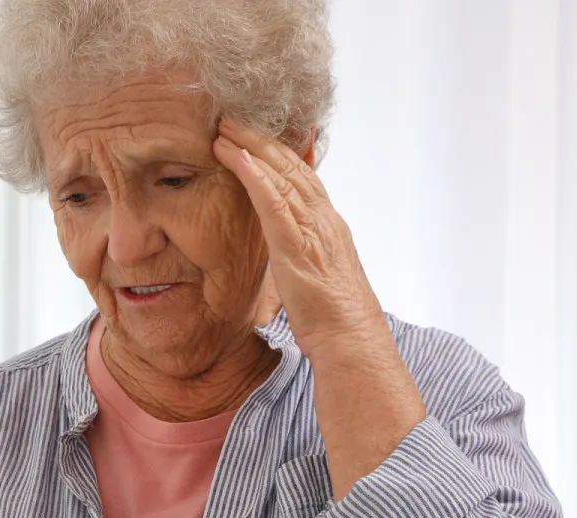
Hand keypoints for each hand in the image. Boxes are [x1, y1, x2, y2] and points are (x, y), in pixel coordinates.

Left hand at [214, 121, 389, 356]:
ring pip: (282, 178)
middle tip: (232, 118)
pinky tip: (238, 159)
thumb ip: (302, 254)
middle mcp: (324, 220)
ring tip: (225, 129)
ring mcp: (313, 231)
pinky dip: (257, 179)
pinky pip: (275, 206)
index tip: (254, 133)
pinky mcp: (298, 249)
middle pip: (291, 167)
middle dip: (261, 139)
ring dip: (252, 150)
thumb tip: (286, 251)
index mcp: (327, 225)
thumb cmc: (332, 316)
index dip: (278, 152)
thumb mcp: (314, 276)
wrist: (351, 339)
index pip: (303, 176)